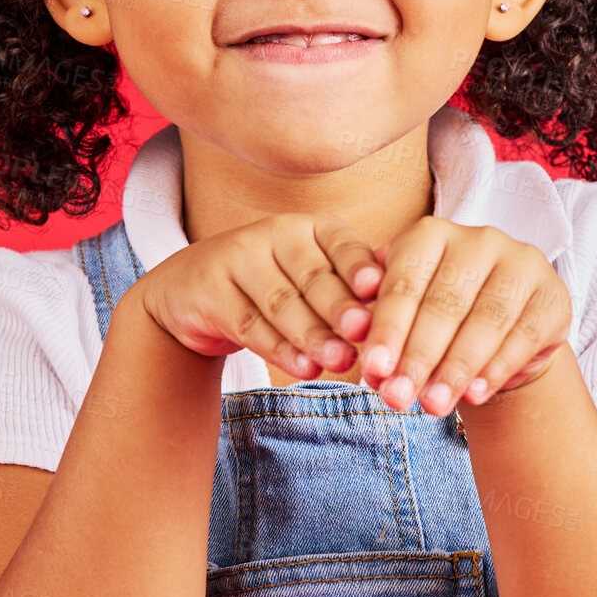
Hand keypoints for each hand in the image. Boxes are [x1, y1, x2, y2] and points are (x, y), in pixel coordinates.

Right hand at [133, 214, 383, 379]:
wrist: (190, 291)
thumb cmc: (272, 285)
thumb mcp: (311, 276)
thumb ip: (351, 285)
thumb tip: (405, 298)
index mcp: (309, 228)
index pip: (341, 244)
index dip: (361, 266)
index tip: (382, 289)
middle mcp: (274, 235)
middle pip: (313, 275)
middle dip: (340, 307)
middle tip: (365, 334)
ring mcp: (237, 258)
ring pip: (282, 302)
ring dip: (313, 335)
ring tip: (341, 361)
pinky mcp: (209, 290)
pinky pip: (249, 324)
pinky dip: (279, 350)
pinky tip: (304, 369)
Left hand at [355, 217, 571, 415]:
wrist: (500, 334)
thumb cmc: (439, 319)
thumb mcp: (406, 318)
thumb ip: (382, 331)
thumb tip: (364, 354)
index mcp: (431, 234)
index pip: (404, 284)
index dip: (387, 331)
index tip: (372, 371)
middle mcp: (478, 239)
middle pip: (445, 303)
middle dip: (419, 357)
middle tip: (399, 399)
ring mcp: (521, 263)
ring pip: (486, 320)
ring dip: (456, 369)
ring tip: (434, 406)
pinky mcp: (553, 295)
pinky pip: (524, 335)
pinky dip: (497, 369)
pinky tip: (475, 395)